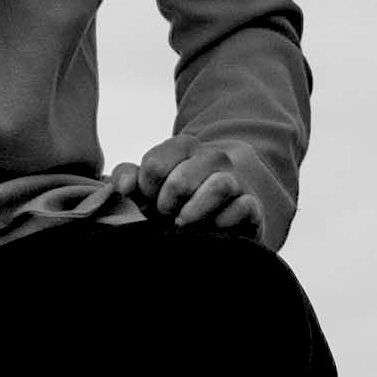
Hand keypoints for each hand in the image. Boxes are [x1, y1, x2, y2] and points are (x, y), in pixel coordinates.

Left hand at [133, 136, 291, 248]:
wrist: (222, 207)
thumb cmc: (177, 197)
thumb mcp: (149, 185)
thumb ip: (128, 177)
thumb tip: (124, 187)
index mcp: (184, 147)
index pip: (155, 166)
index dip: (147, 190)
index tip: (150, 199)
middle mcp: (213, 157)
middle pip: (181, 182)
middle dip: (167, 207)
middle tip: (167, 216)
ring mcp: (236, 179)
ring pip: (219, 187)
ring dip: (194, 213)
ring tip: (185, 224)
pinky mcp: (253, 205)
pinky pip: (242, 209)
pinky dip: (224, 223)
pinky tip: (212, 229)